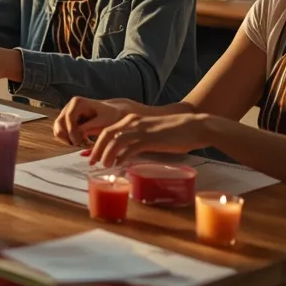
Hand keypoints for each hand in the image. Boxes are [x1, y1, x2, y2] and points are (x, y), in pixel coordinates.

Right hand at [53, 97, 130, 146]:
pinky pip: (61, 134)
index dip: (72, 131)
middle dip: (69, 137)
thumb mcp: (103, 121)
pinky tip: (83, 142)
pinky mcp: (66, 123)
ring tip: (84, 144)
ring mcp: (66, 115)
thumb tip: (77, 133)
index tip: (79, 142)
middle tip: (82, 145)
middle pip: (59, 124)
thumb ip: (89, 126)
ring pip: (58, 130)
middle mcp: (68, 107)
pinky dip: (69, 141)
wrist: (112, 114)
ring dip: (69, 140)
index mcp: (77, 102)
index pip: (69, 117)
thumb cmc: (110, 116)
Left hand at [89, 112, 213, 166]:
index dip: (97, 143)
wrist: (194, 127)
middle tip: (92, 162)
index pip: (107, 130)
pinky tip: (119, 165)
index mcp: (131, 120)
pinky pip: (130, 148)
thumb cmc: (173, 132)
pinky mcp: (149, 139)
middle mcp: (132, 122)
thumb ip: (136, 141)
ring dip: (106, 154)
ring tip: (103, 165)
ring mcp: (140, 130)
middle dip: (96, 149)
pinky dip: (122, 157)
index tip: (94, 155)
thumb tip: (124, 155)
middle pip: (106, 135)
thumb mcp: (149, 134)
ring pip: (115, 141)